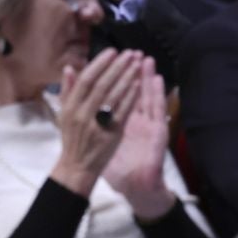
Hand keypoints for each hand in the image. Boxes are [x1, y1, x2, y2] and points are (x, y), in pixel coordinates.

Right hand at [50, 49, 143, 196]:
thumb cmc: (71, 137)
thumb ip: (67, 90)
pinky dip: (131, 97)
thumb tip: (68, 67)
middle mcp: (83, 114)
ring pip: (115, 96)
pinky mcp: (112, 134)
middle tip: (131, 53)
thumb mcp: (64, 113)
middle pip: (103, 85)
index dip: (100, 63)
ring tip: (138, 64)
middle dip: (118, 67)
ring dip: (128, 78)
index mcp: (70, 106)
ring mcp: (98, 125)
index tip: (113, 51)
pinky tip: (139, 85)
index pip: (86, 79)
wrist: (77, 167)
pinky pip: (123, 112)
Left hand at [99, 56, 174, 218]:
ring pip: (148, 96)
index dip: (115, 74)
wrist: (135, 185)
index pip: (118, 92)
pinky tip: (160, 81)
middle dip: (132, 70)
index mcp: (121, 118)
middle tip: (134, 52)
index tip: (113, 57)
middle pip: (135, 90)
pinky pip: (158, 111)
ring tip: (147, 59)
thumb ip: (88, 115)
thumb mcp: (99, 136)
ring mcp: (148, 124)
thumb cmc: (113, 160)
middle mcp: (136, 118)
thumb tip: (76, 90)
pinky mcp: (158, 133)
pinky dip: (159, 94)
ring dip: (148, 77)